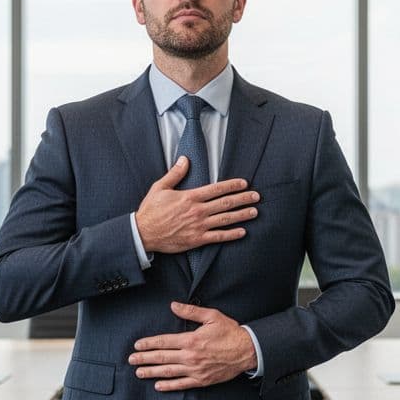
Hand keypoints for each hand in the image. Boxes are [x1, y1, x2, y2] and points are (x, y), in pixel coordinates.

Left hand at [128, 302, 257, 390]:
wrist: (247, 350)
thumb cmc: (230, 332)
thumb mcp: (211, 316)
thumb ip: (191, 311)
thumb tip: (174, 305)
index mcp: (191, 339)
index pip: (164, 342)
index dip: (148, 344)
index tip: (137, 345)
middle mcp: (191, 356)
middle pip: (162, 358)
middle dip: (144, 359)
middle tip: (132, 360)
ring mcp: (196, 369)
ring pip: (169, 372)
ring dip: (152, 372)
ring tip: (140, 373)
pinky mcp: (202, 380)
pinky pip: (182, 384)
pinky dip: (169, 386)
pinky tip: (158, 386)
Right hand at [136, 156, 259, 253]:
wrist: (143, 233)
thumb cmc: (150, 210)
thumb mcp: (160, 187)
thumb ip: (175, 173)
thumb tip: (185, 159)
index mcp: (190, 197)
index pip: (217, 189)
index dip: (232, 185)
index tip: (244, 183)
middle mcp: (197, 211)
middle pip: (225, 203)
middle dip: (243, 199)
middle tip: (256, 197)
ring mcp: (198, 226)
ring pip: (225, 219)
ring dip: (242, 215)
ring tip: (254, 212)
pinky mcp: (197, 240)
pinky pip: (218, 237)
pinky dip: (231, 234)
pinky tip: (242, 232)